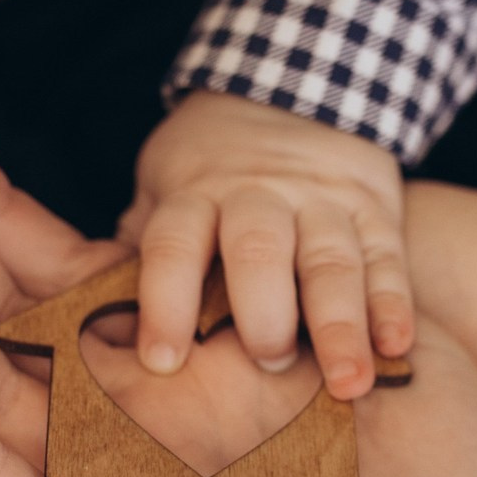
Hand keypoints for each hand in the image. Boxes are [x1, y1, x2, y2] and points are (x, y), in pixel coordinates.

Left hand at [120, 92, 410, 400]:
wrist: (292, 92)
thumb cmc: (207, 177)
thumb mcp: (158, 192)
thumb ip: (135, 250)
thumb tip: (80, 326)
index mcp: (194, 195)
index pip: (172, 244)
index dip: (164, 301)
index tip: (160, 362)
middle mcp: (258, 197)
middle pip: (259, 249)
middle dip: (265, 308)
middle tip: (269, 361)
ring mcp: (322, 203)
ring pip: (332, 260)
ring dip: (341, 322)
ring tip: (348, 384)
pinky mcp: (375, 211)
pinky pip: (388, 259)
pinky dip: (394, 305)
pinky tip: (397, 348)